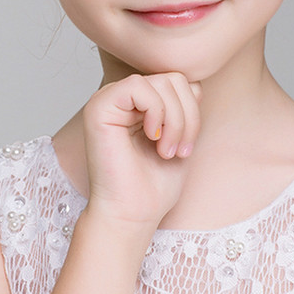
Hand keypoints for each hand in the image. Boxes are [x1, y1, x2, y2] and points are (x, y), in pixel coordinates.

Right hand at [82, 72, 201, 228]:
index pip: (178, 81)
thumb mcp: (181, 138)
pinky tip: (152, 138)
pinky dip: (156, 112)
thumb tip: (194, 82)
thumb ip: (185, 108)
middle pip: (173, 78)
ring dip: (175, 120)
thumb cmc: (154, 185)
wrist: (132, 215)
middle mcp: (121, 97)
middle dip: (187, 116)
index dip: (192, 110)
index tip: (187, 147)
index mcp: (138, 103)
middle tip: (180, 150)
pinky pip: (138, 86)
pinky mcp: (98, 107)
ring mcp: (108, 99)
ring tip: (167, 150)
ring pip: (161, 82)